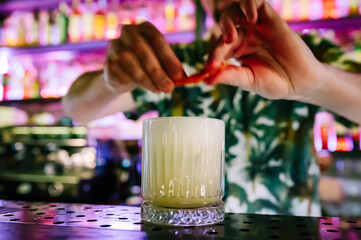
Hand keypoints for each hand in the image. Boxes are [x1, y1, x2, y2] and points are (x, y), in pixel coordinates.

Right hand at [104, 22, 184, 93]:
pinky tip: (140, 87)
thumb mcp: (162, 65)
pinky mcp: (108, 63)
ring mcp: (115, 47)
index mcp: (144, 28)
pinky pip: (120, 74)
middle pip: (141, 49)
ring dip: (146, 79)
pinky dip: (133, 83)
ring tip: (157, 90)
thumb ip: (170, 69)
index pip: (156, 38)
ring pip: (129, 62)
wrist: (123, 75)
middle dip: (157, 71)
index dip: (168, 57)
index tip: (178, 75)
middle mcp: (127, 32)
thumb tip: (180, 77)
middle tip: (168, 87)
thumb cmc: (147, 66)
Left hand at [206, 0, 325, 99]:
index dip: (212, 57)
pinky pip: (258, 4)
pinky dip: (249, 5)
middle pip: (224, 31)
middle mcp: (244, 37)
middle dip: (219, 42)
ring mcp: (257, 27)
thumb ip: (231, 76)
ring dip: (229, 21)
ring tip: (230, 38)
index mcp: (236, 52)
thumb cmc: (275, 84)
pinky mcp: (271, 20)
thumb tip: (207, 80)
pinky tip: (249, 18)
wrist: (302, 81)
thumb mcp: (250, 81)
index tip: (208, 69)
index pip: (218, 49)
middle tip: (220, 53)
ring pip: (236, 13)